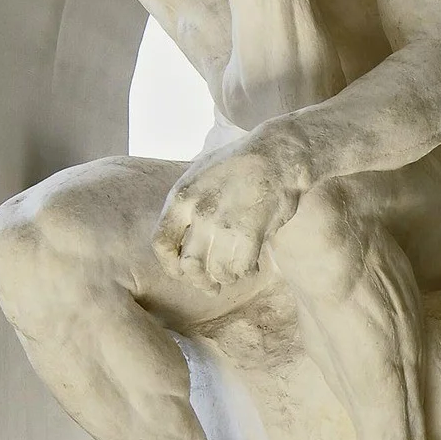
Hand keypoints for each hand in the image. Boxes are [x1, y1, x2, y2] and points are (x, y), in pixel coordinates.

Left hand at [155, 135, 305, 288]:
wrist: (278, 153)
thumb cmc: (242, 163)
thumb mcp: (201, 173)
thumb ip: (187, 204)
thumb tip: (182, 237)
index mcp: (181, 197)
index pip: (161, 244)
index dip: (170, 265)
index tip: (181, 272)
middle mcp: (198, 211)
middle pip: (189, 265)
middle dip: (199, 281)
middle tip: (210, 285)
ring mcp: (224, 223)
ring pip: (217, 270)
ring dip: (226, 277)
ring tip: (235, 273)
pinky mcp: (250, 231)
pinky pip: (241, 268)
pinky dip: (246, 273)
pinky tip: (253, 268)